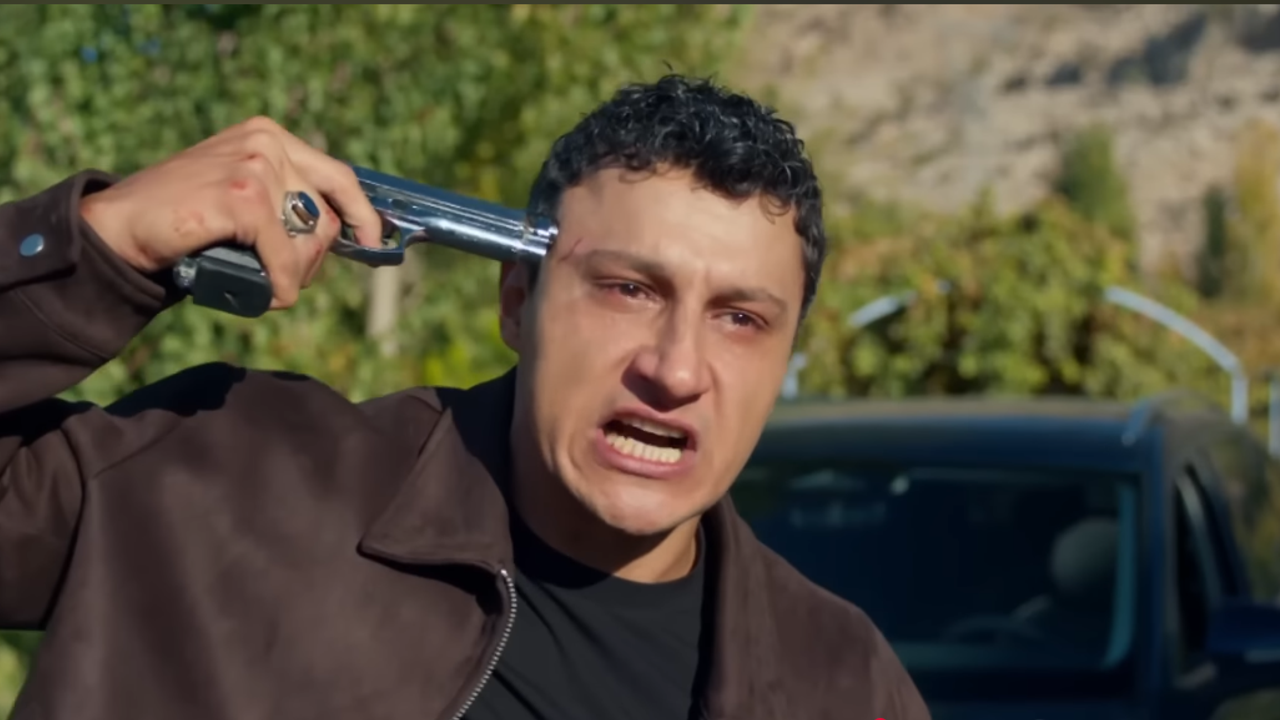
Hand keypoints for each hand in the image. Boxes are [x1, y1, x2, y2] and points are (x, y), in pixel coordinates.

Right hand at [79, 116, 383, 309]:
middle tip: (285, 279)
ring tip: (261, 281)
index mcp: (269, 135)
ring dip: (295, 274)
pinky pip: (286, 257)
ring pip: (312, 239)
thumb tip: (343, 230)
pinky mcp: (243, 196)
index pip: (338, 175)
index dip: (362, 213)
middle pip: (328, 214)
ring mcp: (256, 166)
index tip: (373, 241)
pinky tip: (268, 295)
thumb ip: (282, 196)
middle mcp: (266, 142)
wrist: (120, 226)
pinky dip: (282, 285)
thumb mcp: (240, 192)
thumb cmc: (184, 218)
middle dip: (315, 257)